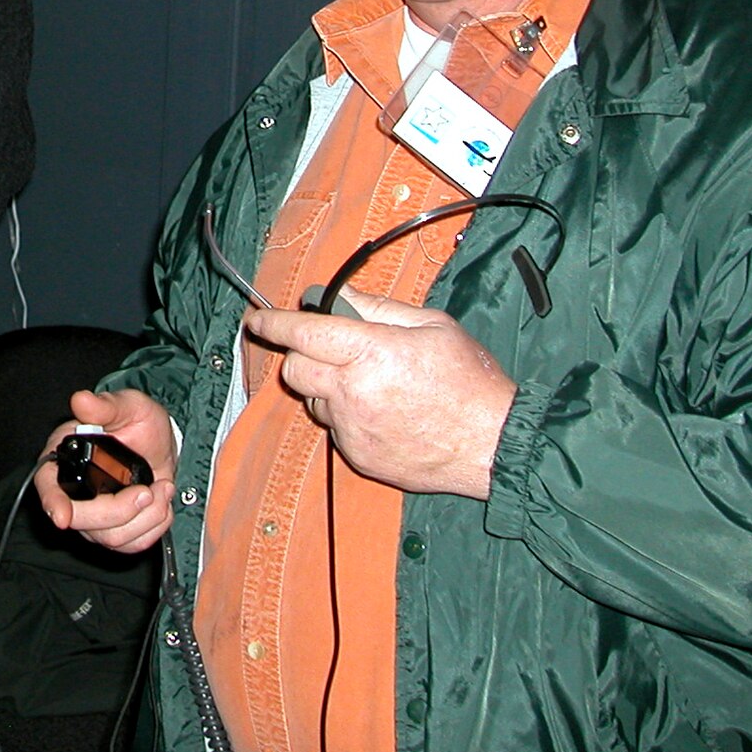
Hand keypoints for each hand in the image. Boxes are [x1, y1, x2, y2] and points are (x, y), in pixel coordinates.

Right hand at [34, 388, 177, 554]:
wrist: (163, 446)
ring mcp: (94, 518)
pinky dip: (155, 526)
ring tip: (163, 487)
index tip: (62, 517)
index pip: (48, 486)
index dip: (52, 502)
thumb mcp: (127, 406)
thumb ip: (106, 405)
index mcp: (64, 460)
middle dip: (121, 510)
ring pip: (111, 537)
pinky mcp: (117, 533)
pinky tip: (162, 502)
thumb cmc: (139, 423)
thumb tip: (81, 400)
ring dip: (146, 516)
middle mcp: (74, 494)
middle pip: (83, 521)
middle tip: (148, 489)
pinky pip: (132, 545)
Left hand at [244, 298, 512, 499]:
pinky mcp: (358, 456)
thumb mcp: (433, 326)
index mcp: (370, 352)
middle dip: (303, 355)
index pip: (303, 334)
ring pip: (313, 402)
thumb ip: (378, 308)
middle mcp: (352, 392)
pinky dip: (348, 416)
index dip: (274, 324)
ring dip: (327, 389)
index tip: (258, 319)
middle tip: (331, 349)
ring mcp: (352, 428)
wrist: (493, 444)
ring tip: (372, 385)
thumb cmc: (470, 381)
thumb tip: (340, 295)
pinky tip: (384, 413)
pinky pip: (336, 428)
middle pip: (294, 370)